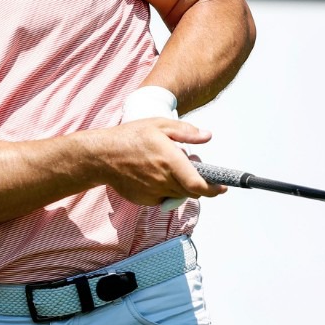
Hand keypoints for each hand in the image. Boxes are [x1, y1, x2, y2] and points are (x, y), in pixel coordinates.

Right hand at [112, 91, 222, 208]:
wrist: (101, 155)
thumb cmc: (131, 136)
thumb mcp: (160, 125)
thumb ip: (186, 132)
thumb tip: (207, 136)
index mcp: (170, 161)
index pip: (199, 185)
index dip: (214, 190)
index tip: (222, 188)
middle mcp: (163, 180)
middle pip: (191, 191)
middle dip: (198, 183)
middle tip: (190, 166)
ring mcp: (153, 193)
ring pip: (178, 195)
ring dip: (181, 186)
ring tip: (170, 167)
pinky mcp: (144, 200)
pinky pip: (163, 198)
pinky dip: (166, 190)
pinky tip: (155, 174)